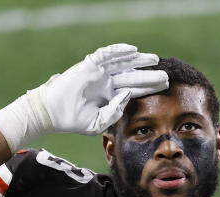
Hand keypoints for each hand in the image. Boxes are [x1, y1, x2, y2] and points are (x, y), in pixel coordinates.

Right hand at [0, 43, 168, 150]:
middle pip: (132, 76)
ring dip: (138, 60)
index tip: (165, 87)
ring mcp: (99, 73)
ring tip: (154, 59)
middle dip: (149, 76)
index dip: (148, 88)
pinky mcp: (89, 65)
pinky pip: (106, 54)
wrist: (54, 114)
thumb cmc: (75, 121)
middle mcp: (107, 83)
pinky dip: (119, 51)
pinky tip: (132, 50)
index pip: (133, 90)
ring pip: (123, 63)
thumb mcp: (99, 123)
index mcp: (110, 97)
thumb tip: (127, 95)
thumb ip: (115, 112)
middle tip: (166, 76)